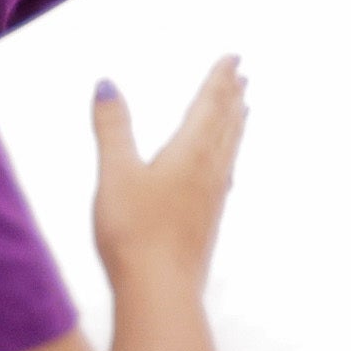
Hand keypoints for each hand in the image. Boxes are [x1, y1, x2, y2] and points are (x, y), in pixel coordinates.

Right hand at [89, 60, 245, 296]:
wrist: (161, 291)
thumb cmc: (135, 232)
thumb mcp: (115, 173)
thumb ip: (112, 129)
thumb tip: (108, 85)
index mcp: (190, 153)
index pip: (209, 106)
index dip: (219, 80)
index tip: (234, 59)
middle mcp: (209, 172)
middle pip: (225, 125)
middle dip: (231, 98)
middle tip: (243, 77)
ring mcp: (212, 199)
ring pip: (228, 151)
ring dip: (234, 126)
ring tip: (242, 112)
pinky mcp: (208, 222)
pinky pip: (224, 177)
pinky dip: (227, 158)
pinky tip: (224, 170)